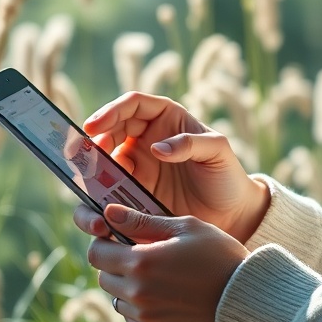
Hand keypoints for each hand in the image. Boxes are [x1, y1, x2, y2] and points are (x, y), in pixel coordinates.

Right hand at [79, 92, 269, 240]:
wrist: (231, 216)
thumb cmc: (227, 176)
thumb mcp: (218, 153)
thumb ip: (192, 144)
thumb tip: (157, 148)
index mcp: (166, 119)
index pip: (133, 105)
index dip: (111, 111)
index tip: (95, 126)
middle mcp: (146, 140)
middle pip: (110, 132)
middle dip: (96, 143)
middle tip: (89, 160)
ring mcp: (138, 168)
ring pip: (103, 164)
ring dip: (92, 175)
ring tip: (93, 190)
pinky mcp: (133, 195)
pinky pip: (107, 194)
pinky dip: (98, 202)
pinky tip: (101, 214)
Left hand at [87, 203, 247, 321]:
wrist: (246, 297)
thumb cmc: (219, 254)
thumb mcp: (185, 227)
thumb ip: (143, 221)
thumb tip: (110, 211)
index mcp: (142, 262)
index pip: (96, 253)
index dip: (104, 242)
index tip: (117, 237)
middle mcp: (137, 293)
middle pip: (103, 277)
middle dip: (116, 263)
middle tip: (142, 254)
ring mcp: (146, 317)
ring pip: (117, 299)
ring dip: (127, 286)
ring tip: (157, 275)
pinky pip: (133, 318)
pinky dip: (140, 306)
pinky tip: (165, 294)